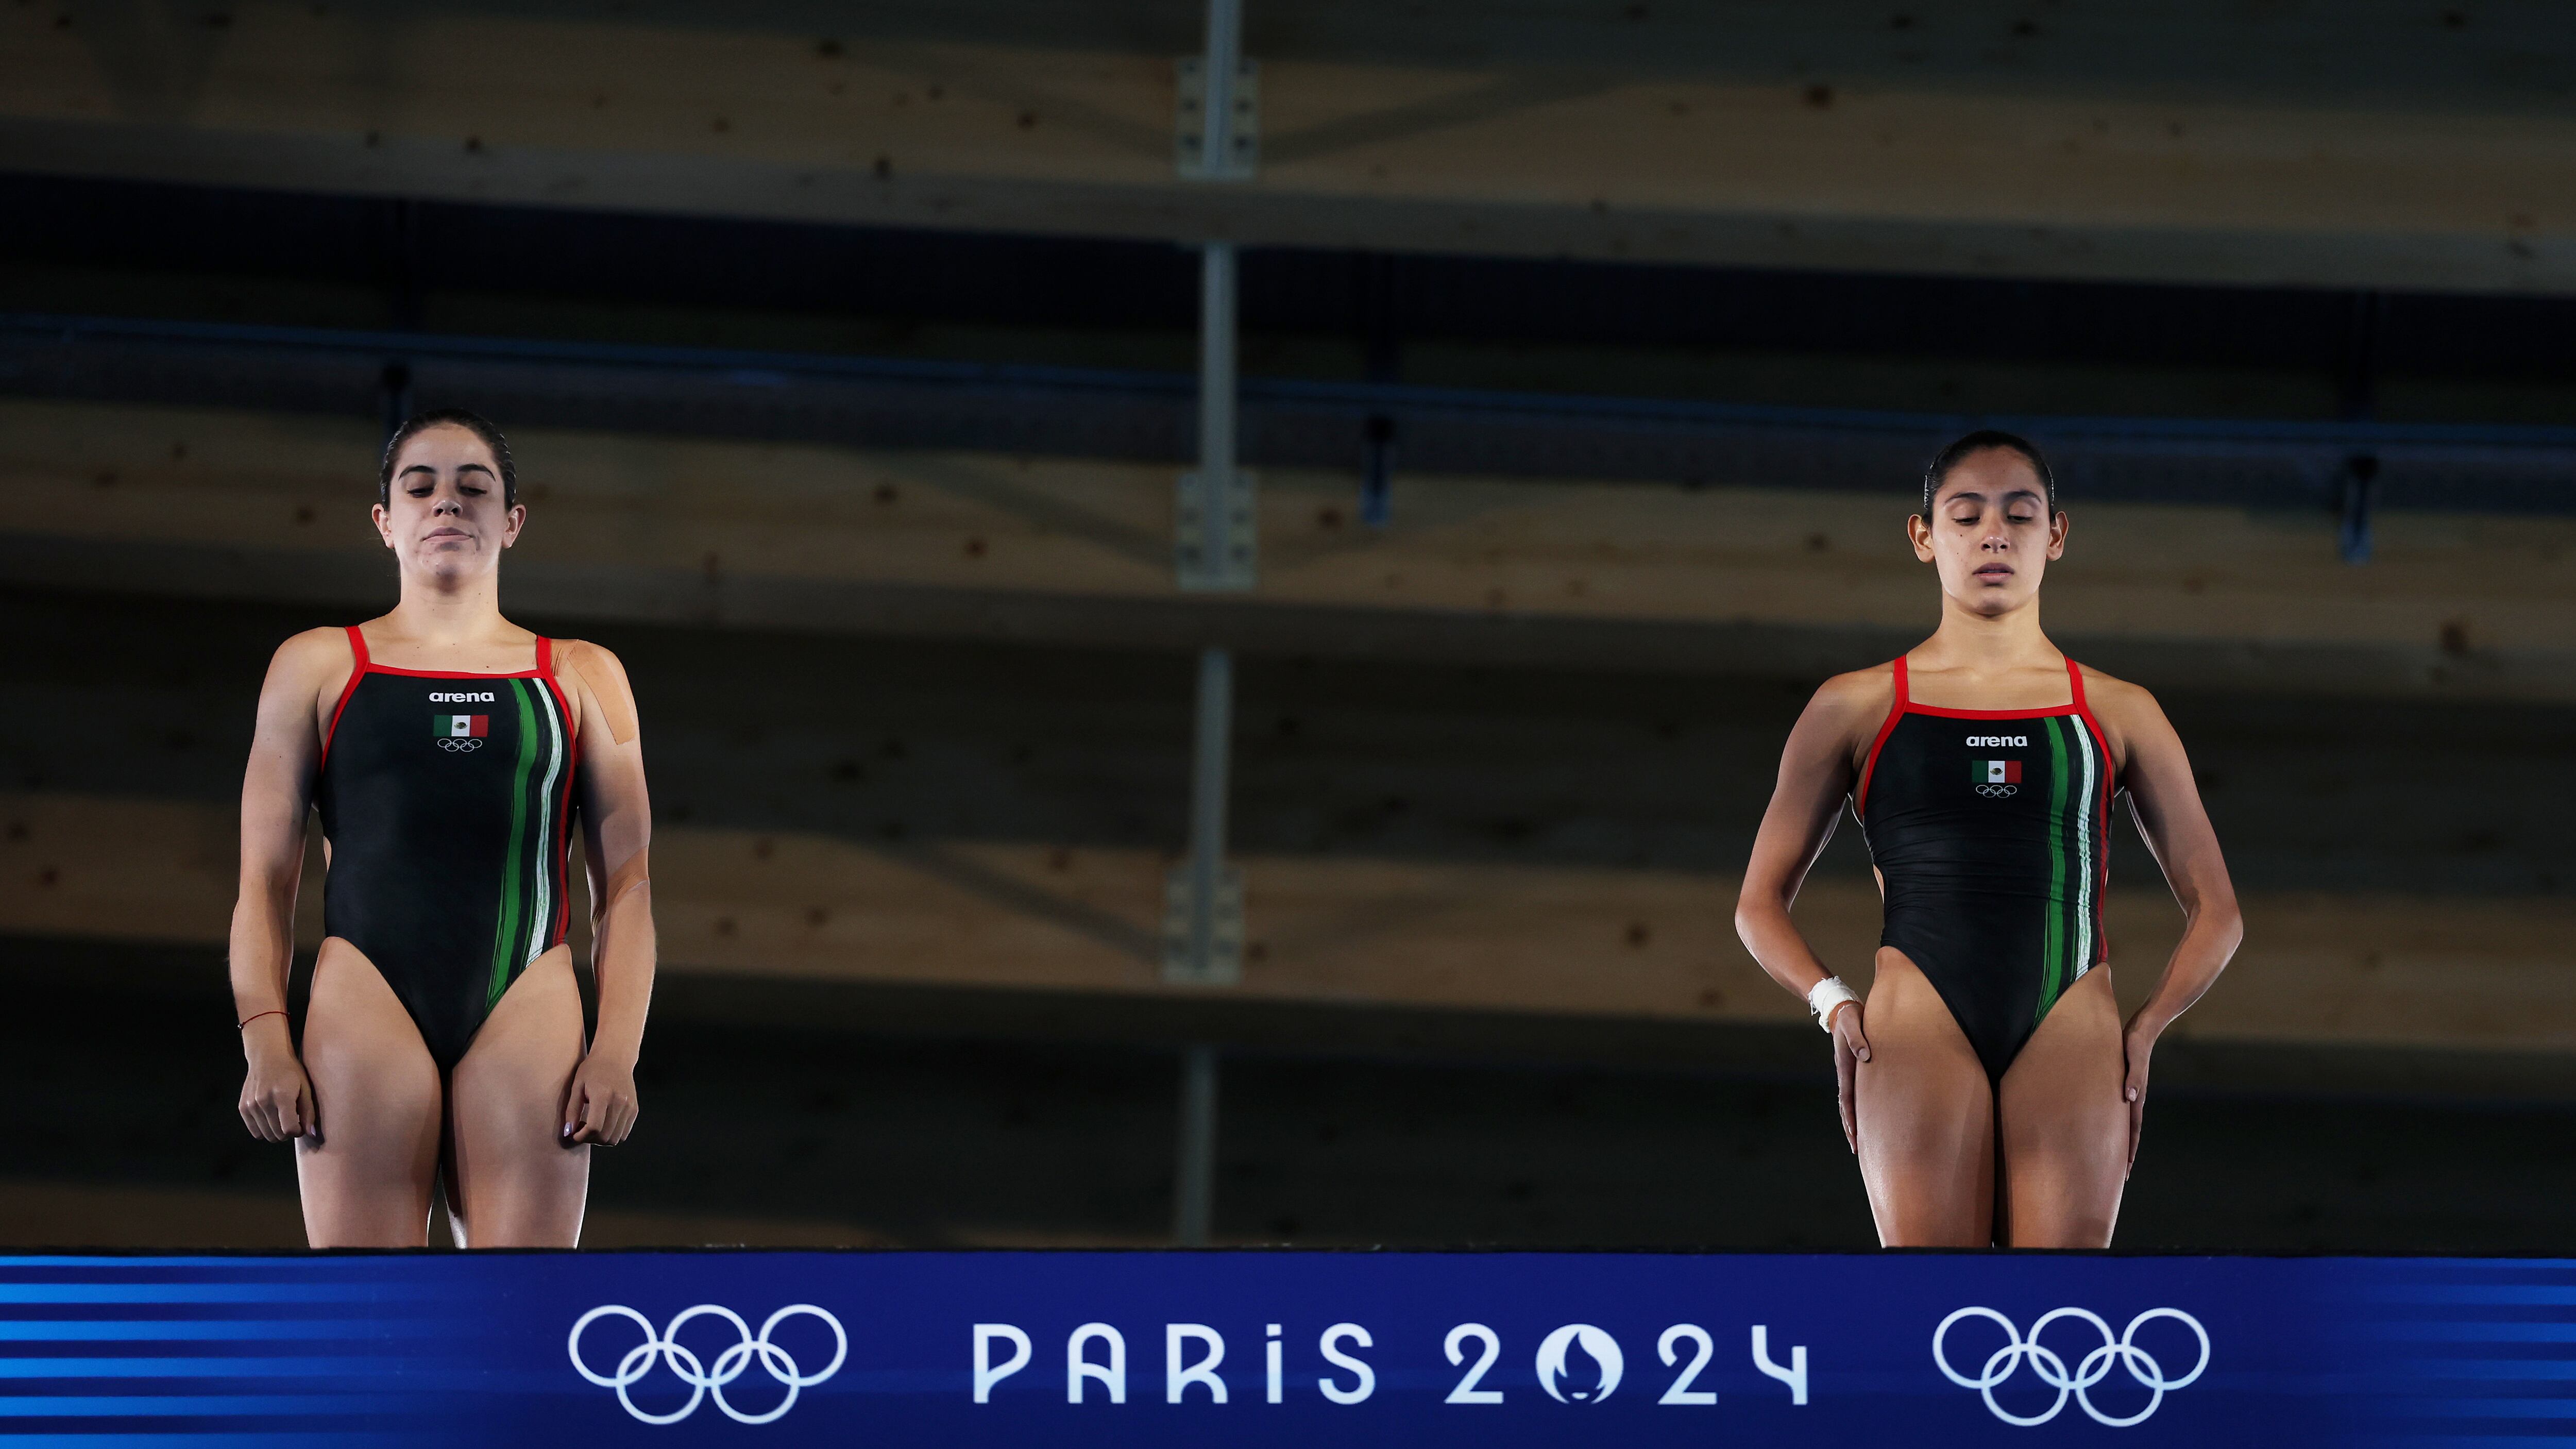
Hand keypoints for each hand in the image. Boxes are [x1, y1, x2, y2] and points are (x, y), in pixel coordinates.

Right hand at [237, 1021, 317, 1143]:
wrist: (267, 1056)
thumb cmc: (291, 1072)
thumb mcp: (305, 1088)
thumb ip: (309, 1112)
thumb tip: (311, 1134)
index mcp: (282, 1096)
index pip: (289, 1129)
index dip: (298, 1131)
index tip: (301, 1124)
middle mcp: (264, 1102)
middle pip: (278, 1135)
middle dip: (288, 1133)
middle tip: (292, 1121)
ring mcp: (251, 1105)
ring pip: (265, 1135)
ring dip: (276, 1132)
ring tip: (282, 1118)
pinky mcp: (243, 1107)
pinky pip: (254, 1131)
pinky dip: (264, 1129)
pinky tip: (271, 1118)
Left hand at [562, 1052, 638, 1145]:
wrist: (615, 1057)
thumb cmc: (593, 1069)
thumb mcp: (577, 1086)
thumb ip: (572, 1110)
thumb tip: (568, 1132)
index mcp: (603, 1095)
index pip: (595, 1128)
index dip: (582, 1137)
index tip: (574, 1134)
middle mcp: (620, 1102)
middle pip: (605, 1136)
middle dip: (590, 1140)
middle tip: (582, 1130)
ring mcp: (629, 1107)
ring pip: (616, 1138)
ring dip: (601, 1139)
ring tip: (593, 1127)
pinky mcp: (634, 1109)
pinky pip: (624, 1133)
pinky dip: (612, 1134)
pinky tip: (603, 1124)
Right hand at [1830, 1002, 1871, 1154]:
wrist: (1844, 1011)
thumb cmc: (1850, 1017)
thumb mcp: (1852, 1023)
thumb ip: (1857, 1038)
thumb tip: (1865, 1056)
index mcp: (1846, 1068)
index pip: (1847, 1099)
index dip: (1851, 1118)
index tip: (1855, 1134)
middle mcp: (1846, 1076)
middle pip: (1847, 1108)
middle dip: (1852, 1129)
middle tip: (1857, 1151)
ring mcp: (1851, 1076)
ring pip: (1852, 1105)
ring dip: (1855, 1124)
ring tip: (1860, 1143)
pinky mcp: (1857, 1072)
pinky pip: (1859, 1096)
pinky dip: (1861, 1111)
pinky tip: (1869, 1121)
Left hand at [2121, 1021, 2155, 1178]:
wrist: (2142, 1028)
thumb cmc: (2135, 1042)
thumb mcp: (2133, 1058)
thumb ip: (2133, 1077)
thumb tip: (2130, 1097)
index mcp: (2136, 1096)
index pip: (2132, 1131)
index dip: (2129, 1152)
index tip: (2125, 1171)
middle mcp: (2133, 1097)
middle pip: (2129, 1132)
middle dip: (2124, 1154)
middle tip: (2118, 1175)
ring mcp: (2128, 1091)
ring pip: (2123, 1122)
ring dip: (2118, 1139)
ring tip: (2111, 1156)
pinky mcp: (2121, 1082)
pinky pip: (2117, 1108)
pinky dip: (2112, 1121)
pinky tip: (2104, 1125)